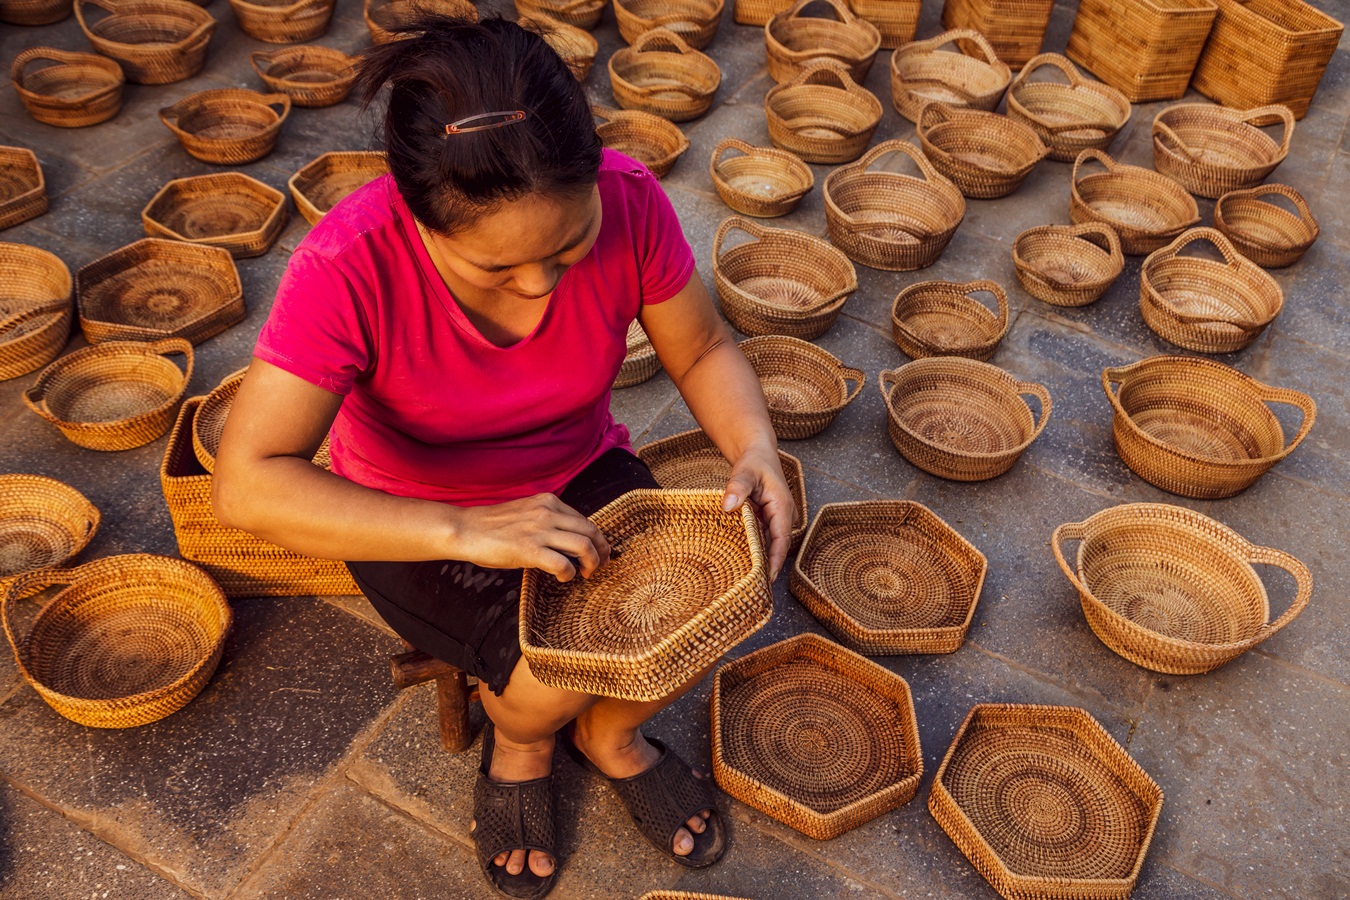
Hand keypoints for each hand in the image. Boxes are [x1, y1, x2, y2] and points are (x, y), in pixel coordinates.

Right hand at [448, 494, 609, 580]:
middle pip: (591, 531)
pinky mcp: (530, 550)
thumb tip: (567, 540)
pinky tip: (563, 577)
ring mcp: (539, 530)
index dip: (597, 539)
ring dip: (592, 562)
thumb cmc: (492, 525)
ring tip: (588, 573)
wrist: (465, 529)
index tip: (599, 551)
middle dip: (602, 551)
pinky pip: (563, 563)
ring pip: (584, 546)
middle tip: (601, 565)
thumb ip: (547, 520)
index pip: (585, 520)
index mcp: (549, 501)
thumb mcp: (526, 512)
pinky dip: (569, 573)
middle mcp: (548, 512)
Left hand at [721, 446, 795, 581]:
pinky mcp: (767, 519)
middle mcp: (783, 515)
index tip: (769, 577)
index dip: (776, 559)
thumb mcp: (744, 472)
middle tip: (754, 587)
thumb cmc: (754, 461)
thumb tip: (728, 506)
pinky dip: (755, 548)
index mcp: (782, 506)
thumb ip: (737, 488)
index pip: (781, 538)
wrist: (758, 452)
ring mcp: (776, 518)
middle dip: (769, 565)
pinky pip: (763, 537)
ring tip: (748, 580)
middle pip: (777, 545)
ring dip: (762, 558)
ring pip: (770, 543)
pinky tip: (743, 560)